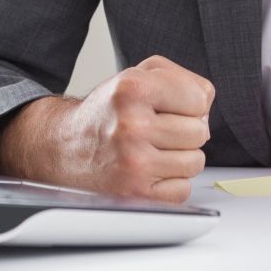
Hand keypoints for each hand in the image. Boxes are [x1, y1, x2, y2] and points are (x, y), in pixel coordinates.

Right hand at [0, 55, 214, 202]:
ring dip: (179, 158)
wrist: (63, 148)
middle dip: (184, 131)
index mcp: (132, 89)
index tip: (169, 106)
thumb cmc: (107, 112)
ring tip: (152, 149)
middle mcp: (131, 126)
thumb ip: (180, 78)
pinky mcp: (136, 194)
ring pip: (195, 162)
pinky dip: (170, 183)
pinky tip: (148, 171)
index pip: (200, 98)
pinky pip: (183, 189)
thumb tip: (206, 104)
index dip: (189, 103)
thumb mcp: (137, 76)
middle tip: (158, 130)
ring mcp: (134, 164)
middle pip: (200, 132)